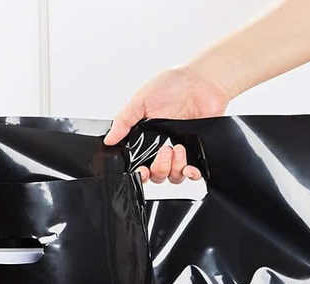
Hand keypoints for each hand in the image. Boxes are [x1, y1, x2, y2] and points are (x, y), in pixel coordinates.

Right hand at [103, 65, 228, 182]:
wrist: (201, 81)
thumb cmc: (172, 87)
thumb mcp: (140, 101)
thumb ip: (124, 121)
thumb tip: (108, 139)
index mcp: (146, 140)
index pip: (140, 166)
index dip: (139, 174)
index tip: (141, 171)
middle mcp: (162, 149)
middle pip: (157, 176)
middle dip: (159, 168)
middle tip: (164, 150)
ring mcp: (180, 153)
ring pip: (173, 177)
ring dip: (174, 168)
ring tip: (178, 148)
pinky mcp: (197, 153)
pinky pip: (193, 174)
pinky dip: (191, 174)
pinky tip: (190, 167)